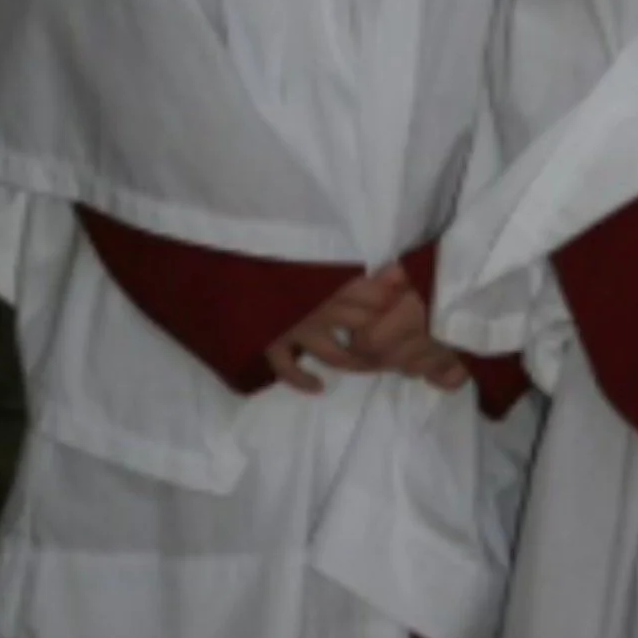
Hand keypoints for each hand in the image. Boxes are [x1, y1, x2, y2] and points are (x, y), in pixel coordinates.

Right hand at [266, 267, 457, 395]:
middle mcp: (320, 307)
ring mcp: (296, 329)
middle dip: (382, 338)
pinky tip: (319, 386)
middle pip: (364, 328)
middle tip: (396, 344)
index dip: (396, 304)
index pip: (378, 297)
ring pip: (336, 355)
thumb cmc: (278, 253)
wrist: (229, 266)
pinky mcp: (271, 343)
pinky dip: (304, 380)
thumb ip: (354, 262)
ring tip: (369, 365)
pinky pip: (289, 370)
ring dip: (355, 362)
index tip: (408, 307)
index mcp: (334, 280)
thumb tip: (396, 269)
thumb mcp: (318, 251)